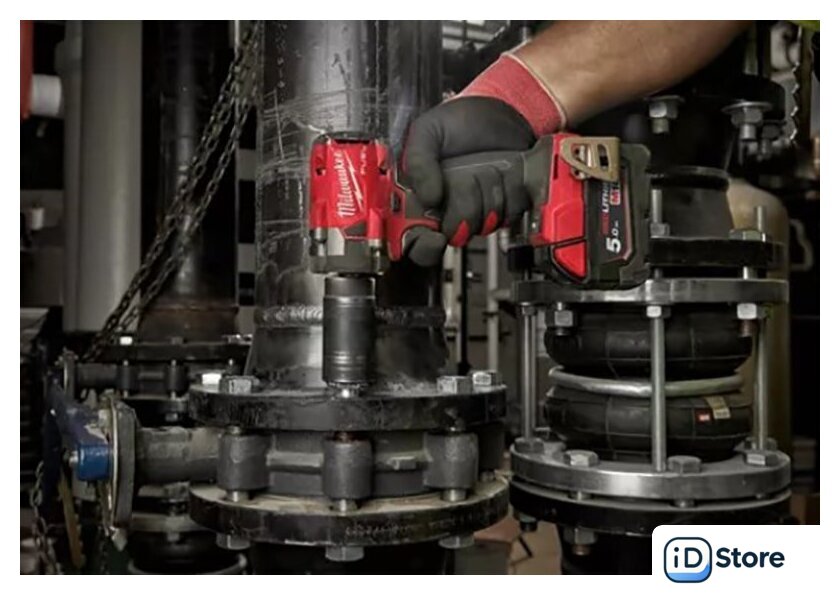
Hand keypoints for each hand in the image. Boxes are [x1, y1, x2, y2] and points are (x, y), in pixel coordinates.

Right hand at [401, 54, 562, 265]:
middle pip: (456, 234)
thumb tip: (428, 198)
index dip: (425, 245)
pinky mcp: (504, 206)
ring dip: (489, 193)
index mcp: (421, 197)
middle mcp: (448, 209)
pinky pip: (510, 213)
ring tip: (486, 167)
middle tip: (465, 176)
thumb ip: (418, 161)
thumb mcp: (428, 130)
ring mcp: (478, 210)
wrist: (504, 109)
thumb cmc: (462, 120)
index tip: (435, 236)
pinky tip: (504, 173)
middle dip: (464, 205)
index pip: (416, 241)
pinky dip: (510, 192)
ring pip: (485, 224)